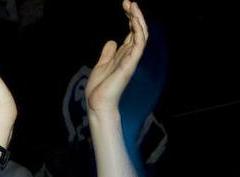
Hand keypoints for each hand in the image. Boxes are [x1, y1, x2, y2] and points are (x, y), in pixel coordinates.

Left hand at [85, 1, 147, 116]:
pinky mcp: (130, 63)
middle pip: (138, 31)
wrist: (98, 102)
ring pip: (141, 35)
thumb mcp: (101, 64)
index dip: (130, 18)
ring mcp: (131, 59)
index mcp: (124, 55)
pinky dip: (138, 31)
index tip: (125, 5)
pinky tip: (133, 20)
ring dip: (138, 19)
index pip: (131, 32)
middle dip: (135, 15)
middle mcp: (130, 55)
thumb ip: (108, 53)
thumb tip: (112, 41)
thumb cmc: (100, 88)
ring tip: (132, 6)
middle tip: (129, 2)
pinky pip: (139, 44)